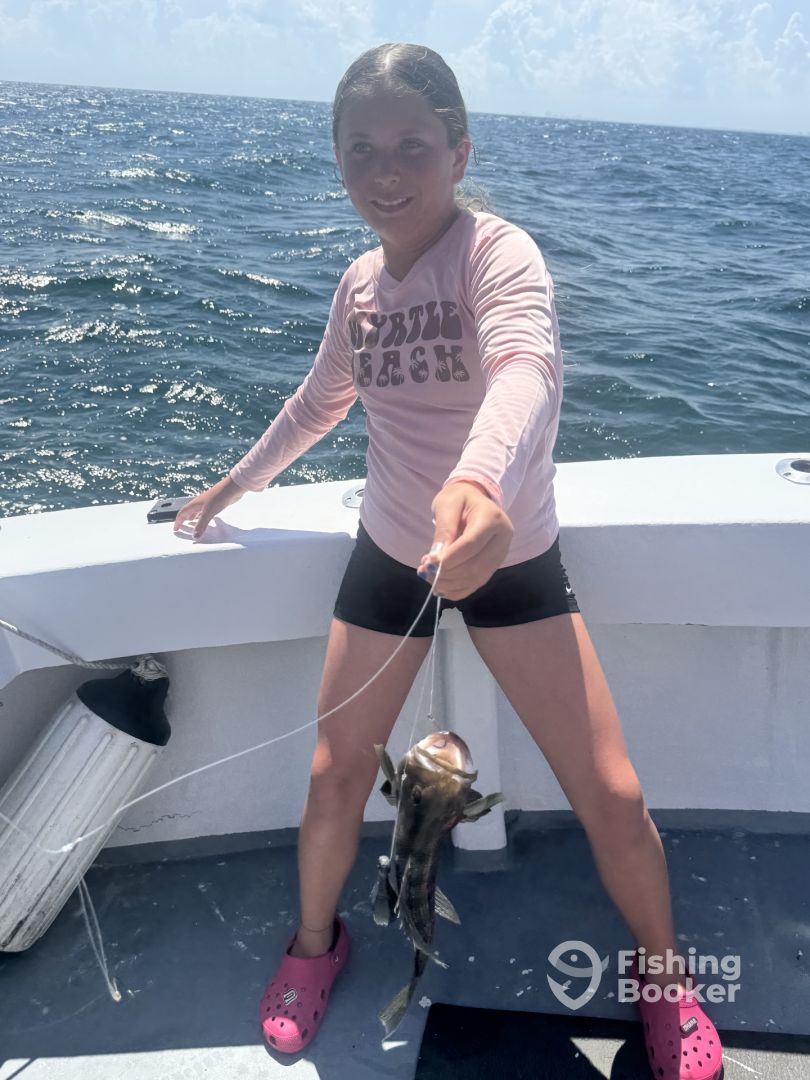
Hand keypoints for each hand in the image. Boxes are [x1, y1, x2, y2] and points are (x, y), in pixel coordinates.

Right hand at [172, 476, 245, 540]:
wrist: (232, 488)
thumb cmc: (219, 497)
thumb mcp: (208, 513)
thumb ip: (201, 525)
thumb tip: (195, 536)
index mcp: (194, 504)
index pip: (182, 513)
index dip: (178, 522)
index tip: (176, 529)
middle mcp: (199, 503)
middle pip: (187, 512)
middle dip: (183, 519)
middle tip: (181, 527)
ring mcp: (207, 503)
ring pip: (196, 511)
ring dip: (192, 517)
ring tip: (191, 523)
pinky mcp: (214, 503)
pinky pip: (205, 511)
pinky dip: (202, 516)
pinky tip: (206, 519)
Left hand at [417, 482, 512, 600]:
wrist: (474, 500)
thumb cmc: (459, 499)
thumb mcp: (447, 504)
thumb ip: (443, 529)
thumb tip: (437, 556)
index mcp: (492, 518)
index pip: (472, 544)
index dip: (449, 558)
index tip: (427, 563)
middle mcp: (502, 538)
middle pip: (476, 566)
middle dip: (447, 573)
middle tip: (424, 571)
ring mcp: (501, 554)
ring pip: (476, 578)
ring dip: (449, 584)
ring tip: (428, 576)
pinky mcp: (495, 565)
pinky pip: (477, 584)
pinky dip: (457, 590)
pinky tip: (440, 586)